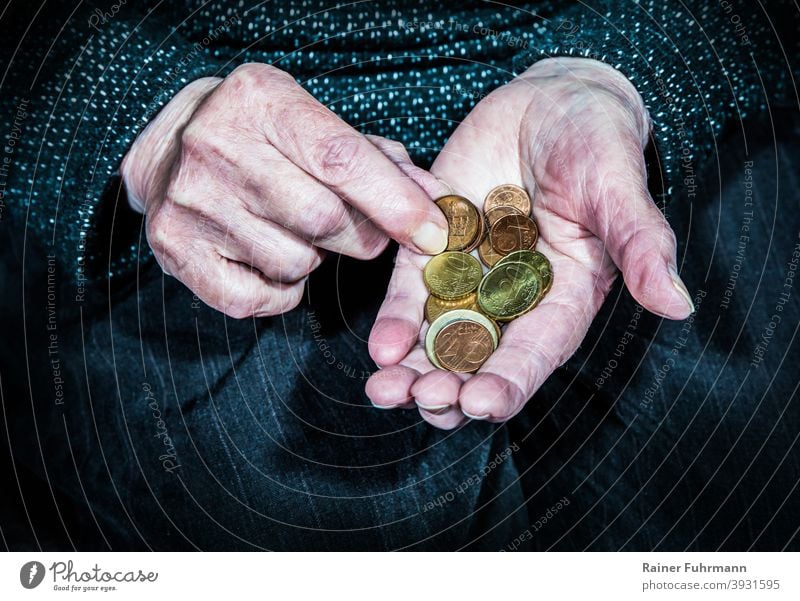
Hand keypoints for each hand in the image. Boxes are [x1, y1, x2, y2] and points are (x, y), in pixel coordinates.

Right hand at [121, 63, 447, 317]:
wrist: (169, 146)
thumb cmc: (261, 136)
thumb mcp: (314, 123)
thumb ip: (377, 159)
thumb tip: (435, 199)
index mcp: (262, 101)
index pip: (341, 158)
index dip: (395, 203)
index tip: (433, 233)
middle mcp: (217, 146)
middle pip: (322, 218)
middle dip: (361, 237)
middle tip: (360, 232)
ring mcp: (191, 200)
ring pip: (294, 262)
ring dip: (315, 260)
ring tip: (296, 232)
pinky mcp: (174, 247)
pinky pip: (257, 299)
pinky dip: (281, 291)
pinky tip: (271, 259)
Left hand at [366, 57, 694, 428]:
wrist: (548, 104)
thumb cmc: (597, 142)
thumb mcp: (618, 187)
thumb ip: (641, 244)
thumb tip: (678, 305)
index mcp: (564, 299)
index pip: (535, 355)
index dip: (509, 384)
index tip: (480, 404)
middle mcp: (513, 301)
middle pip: (478, 360)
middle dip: (449, 387)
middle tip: (423, 400)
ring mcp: (470, 278)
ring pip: (437, 338)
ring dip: (412, 370)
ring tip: (384, 391)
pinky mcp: (434, 249)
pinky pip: (411, 290)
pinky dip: (395, 319)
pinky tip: (380, 347)